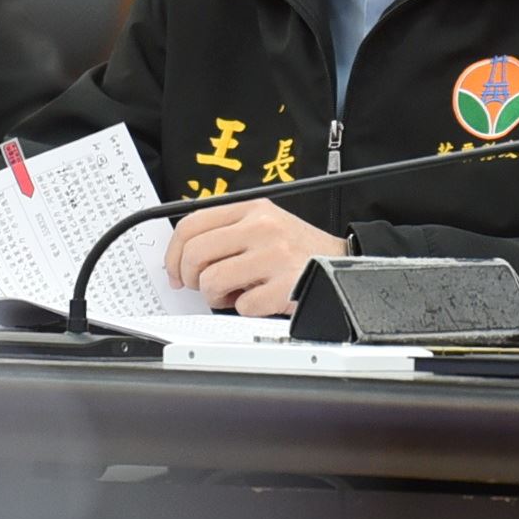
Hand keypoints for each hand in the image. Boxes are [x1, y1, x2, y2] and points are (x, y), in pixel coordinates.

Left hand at [165, 199, 347, 316]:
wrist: (345, 263)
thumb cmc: (299, 248)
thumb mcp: (265, 223)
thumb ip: (227, 230)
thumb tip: (182, 255)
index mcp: (252, 209)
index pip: (192, 224)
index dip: (173, 253)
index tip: (174, 271)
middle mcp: (262, 228)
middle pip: (195, 254)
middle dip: (190, 278)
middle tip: (202, 286)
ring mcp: (275, 256)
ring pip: (212, 281)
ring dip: (217, 297)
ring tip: (235, 293)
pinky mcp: (285, 286)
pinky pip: (242, 306)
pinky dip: (246, 309)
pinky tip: (261, 299)